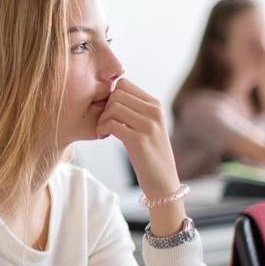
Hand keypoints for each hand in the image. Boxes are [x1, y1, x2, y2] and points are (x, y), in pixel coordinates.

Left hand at [95, 78, 179, 198]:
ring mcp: (149, 126)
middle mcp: (154, 112)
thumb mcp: (147, 125)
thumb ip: (134, 109)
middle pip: (116, 93)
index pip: (124, 83)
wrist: (162, 182)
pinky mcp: (139, 141)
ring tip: (103, 131)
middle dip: (104, 107)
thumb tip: (111, 93)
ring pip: (113, 107)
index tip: (109, 112)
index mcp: (155, 105)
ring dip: (102, 119)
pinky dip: (102, 129)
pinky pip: (112, 124)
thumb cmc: (149, 154)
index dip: (110, 96)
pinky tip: (104, 137)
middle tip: (104, 123)